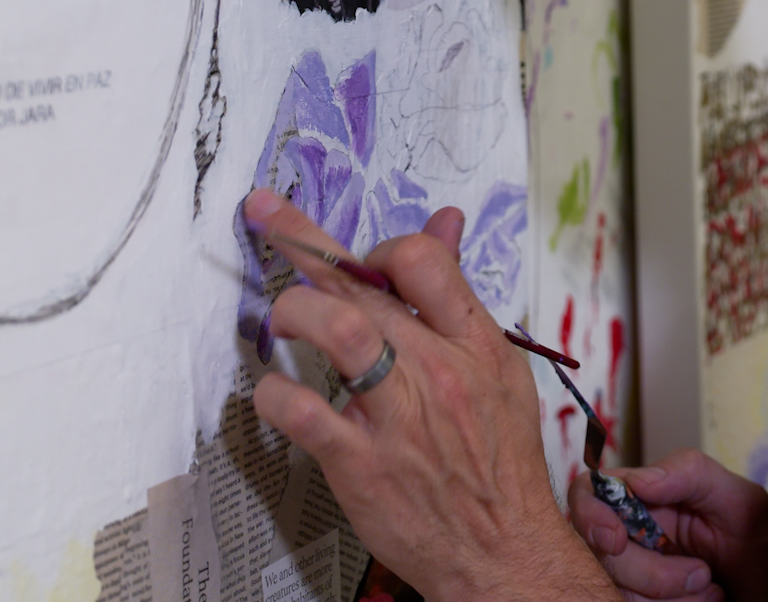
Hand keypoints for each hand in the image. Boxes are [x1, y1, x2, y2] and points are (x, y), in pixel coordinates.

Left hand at [244, 190, 616, 601]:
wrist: (502, 550)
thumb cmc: (498, 461)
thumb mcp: (497, 367)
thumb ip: (457, 295)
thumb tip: (445, 223)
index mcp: (473, 343)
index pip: (422, 259)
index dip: (377, 246)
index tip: (349, 254)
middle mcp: (436, 371)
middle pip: (366, 285)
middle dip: (302, 240)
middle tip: (265, 216)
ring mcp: (398, 417)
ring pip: (340, 332)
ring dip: (296, 309)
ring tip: (280, 315)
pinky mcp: (362, 464)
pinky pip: (305, 413)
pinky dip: (276, 396)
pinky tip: (273, 394)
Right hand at [569, 450, 767, 601]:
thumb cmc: (761, 540)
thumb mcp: (737, 498)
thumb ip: (688, 473)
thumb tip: (637, 480)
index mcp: (644, 498)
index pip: (588, 495)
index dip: (591, 516)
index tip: (616, 540)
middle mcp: (631, 535)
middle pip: (598, 551)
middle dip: (646, 571)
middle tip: (700, 574)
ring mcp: (634, 575)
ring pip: (615, 588)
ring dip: (664, 596)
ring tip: (711, 590)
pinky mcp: (643, 600)